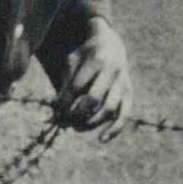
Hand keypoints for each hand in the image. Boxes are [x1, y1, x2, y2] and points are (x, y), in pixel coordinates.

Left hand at [56, 19, 132, 140]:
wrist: (110, 44)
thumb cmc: (84, 55)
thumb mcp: (72, 62)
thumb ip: (65, 84)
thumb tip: (55, 111)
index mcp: (96, 60)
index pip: (77, 86)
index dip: (64, 100)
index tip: (54, 109)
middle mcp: (113, 72)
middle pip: (93, 99)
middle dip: (77, 113)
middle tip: (65, 120)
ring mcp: (123, 83)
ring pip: (109, 109)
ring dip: (91, 122)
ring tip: (76, 128)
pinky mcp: (128, 94)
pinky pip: (124, 114)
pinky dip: (114, 129)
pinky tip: (102, 139)